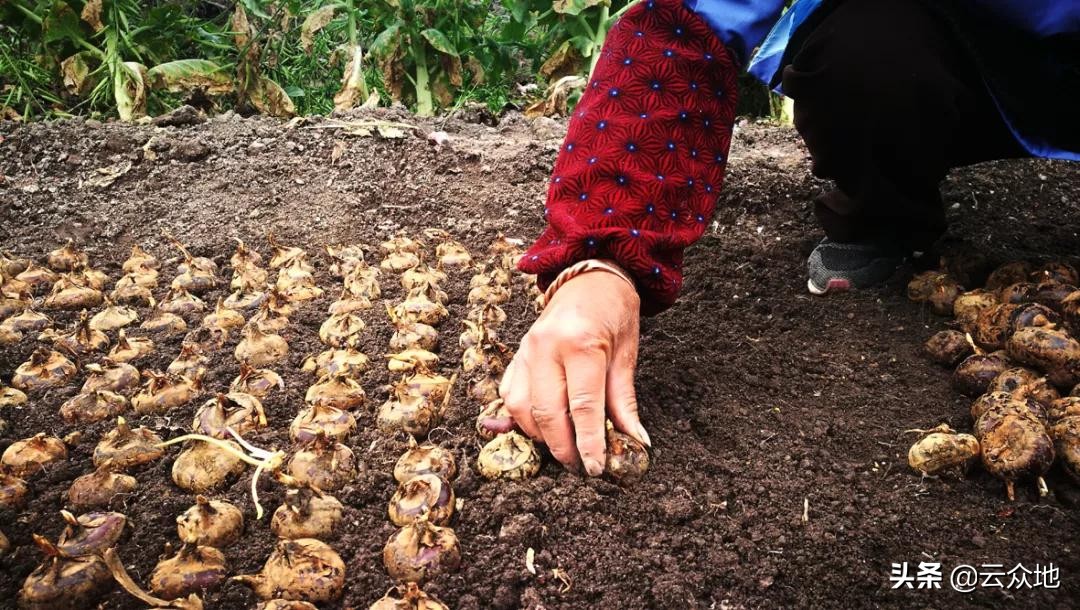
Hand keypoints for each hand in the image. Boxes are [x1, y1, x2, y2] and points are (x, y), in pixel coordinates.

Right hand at [500, 269, 649, 475]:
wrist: (589, 279)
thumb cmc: (613, 312)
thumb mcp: (627, 354)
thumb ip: (624, 402)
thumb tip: (636, 442)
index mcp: (580, 343)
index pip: (582, 406)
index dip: (589, 443)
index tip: (596, 467)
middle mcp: (546, 347)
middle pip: (547, 413)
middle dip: (563, 447)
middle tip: (581, 466)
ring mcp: (526, 351)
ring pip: (522, 409)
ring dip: (541, 436)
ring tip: (565, 446)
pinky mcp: (516, 355)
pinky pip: (510, 395)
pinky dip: (524, 418)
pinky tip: (543, 428)